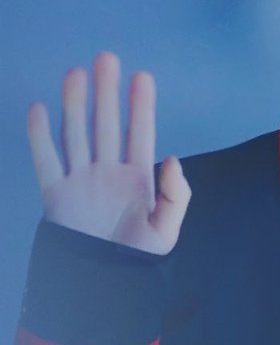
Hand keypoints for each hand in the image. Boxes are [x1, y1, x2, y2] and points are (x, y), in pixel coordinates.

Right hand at [27, 52, 190, 254]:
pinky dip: (40, 136)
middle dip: (107, 94)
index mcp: (137, 180)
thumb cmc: (137, 260)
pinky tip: (39, 109)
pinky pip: (46, 161)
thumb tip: (173, 160)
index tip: (143, 78)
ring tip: (76, 74)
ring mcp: (80, 182)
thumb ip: (175, 196)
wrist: (103, 286)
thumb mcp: (166, 232)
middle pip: (105, 126)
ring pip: (76, 135)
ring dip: (75, 105)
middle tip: (107, 58)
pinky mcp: (56, 196)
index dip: (141, 107)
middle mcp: (107, 174)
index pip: (139, 135)